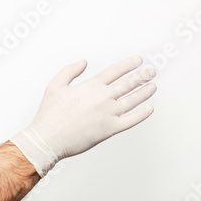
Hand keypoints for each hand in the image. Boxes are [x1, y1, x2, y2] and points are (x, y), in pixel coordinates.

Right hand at [10, 57, 156, 176]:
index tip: (139, 61)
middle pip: (128, 83)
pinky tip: (150, 108)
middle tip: (152, 71)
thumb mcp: (55, 85)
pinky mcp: (110, 129)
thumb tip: (84, 62)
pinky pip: (131, 120)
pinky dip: (142, 114)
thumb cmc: (50, 114)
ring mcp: (108, 113)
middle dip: (143, 76)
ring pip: (133, 100)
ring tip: (153, 86)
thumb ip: (70, 70)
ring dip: (145, 92)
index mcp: (91, 86)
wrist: (48, 139)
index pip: (115, 70)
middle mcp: (103, 97)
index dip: (129, 64)